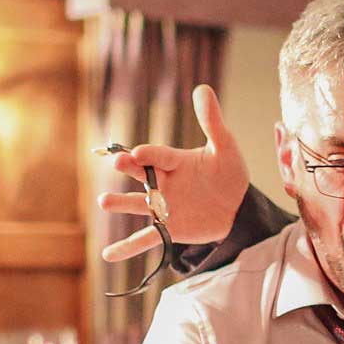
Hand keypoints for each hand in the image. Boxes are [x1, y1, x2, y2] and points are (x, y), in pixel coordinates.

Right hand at [97, 85, 251, 257]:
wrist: (238, 207)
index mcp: (174, 161)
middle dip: (130, 169)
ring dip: (121, 203)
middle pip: (142, 175)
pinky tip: (107, 255)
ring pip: (138, 204)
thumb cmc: (229, 173)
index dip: (150, 153)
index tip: (139, 152)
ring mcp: (163, 207)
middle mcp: (163, 182)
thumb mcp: (225, 146)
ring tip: (104, 201)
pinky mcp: (168, 229)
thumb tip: (202, 89)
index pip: (159, 155)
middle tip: (117, 163)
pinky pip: (145, 239)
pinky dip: (127, 248)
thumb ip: (212, 121)